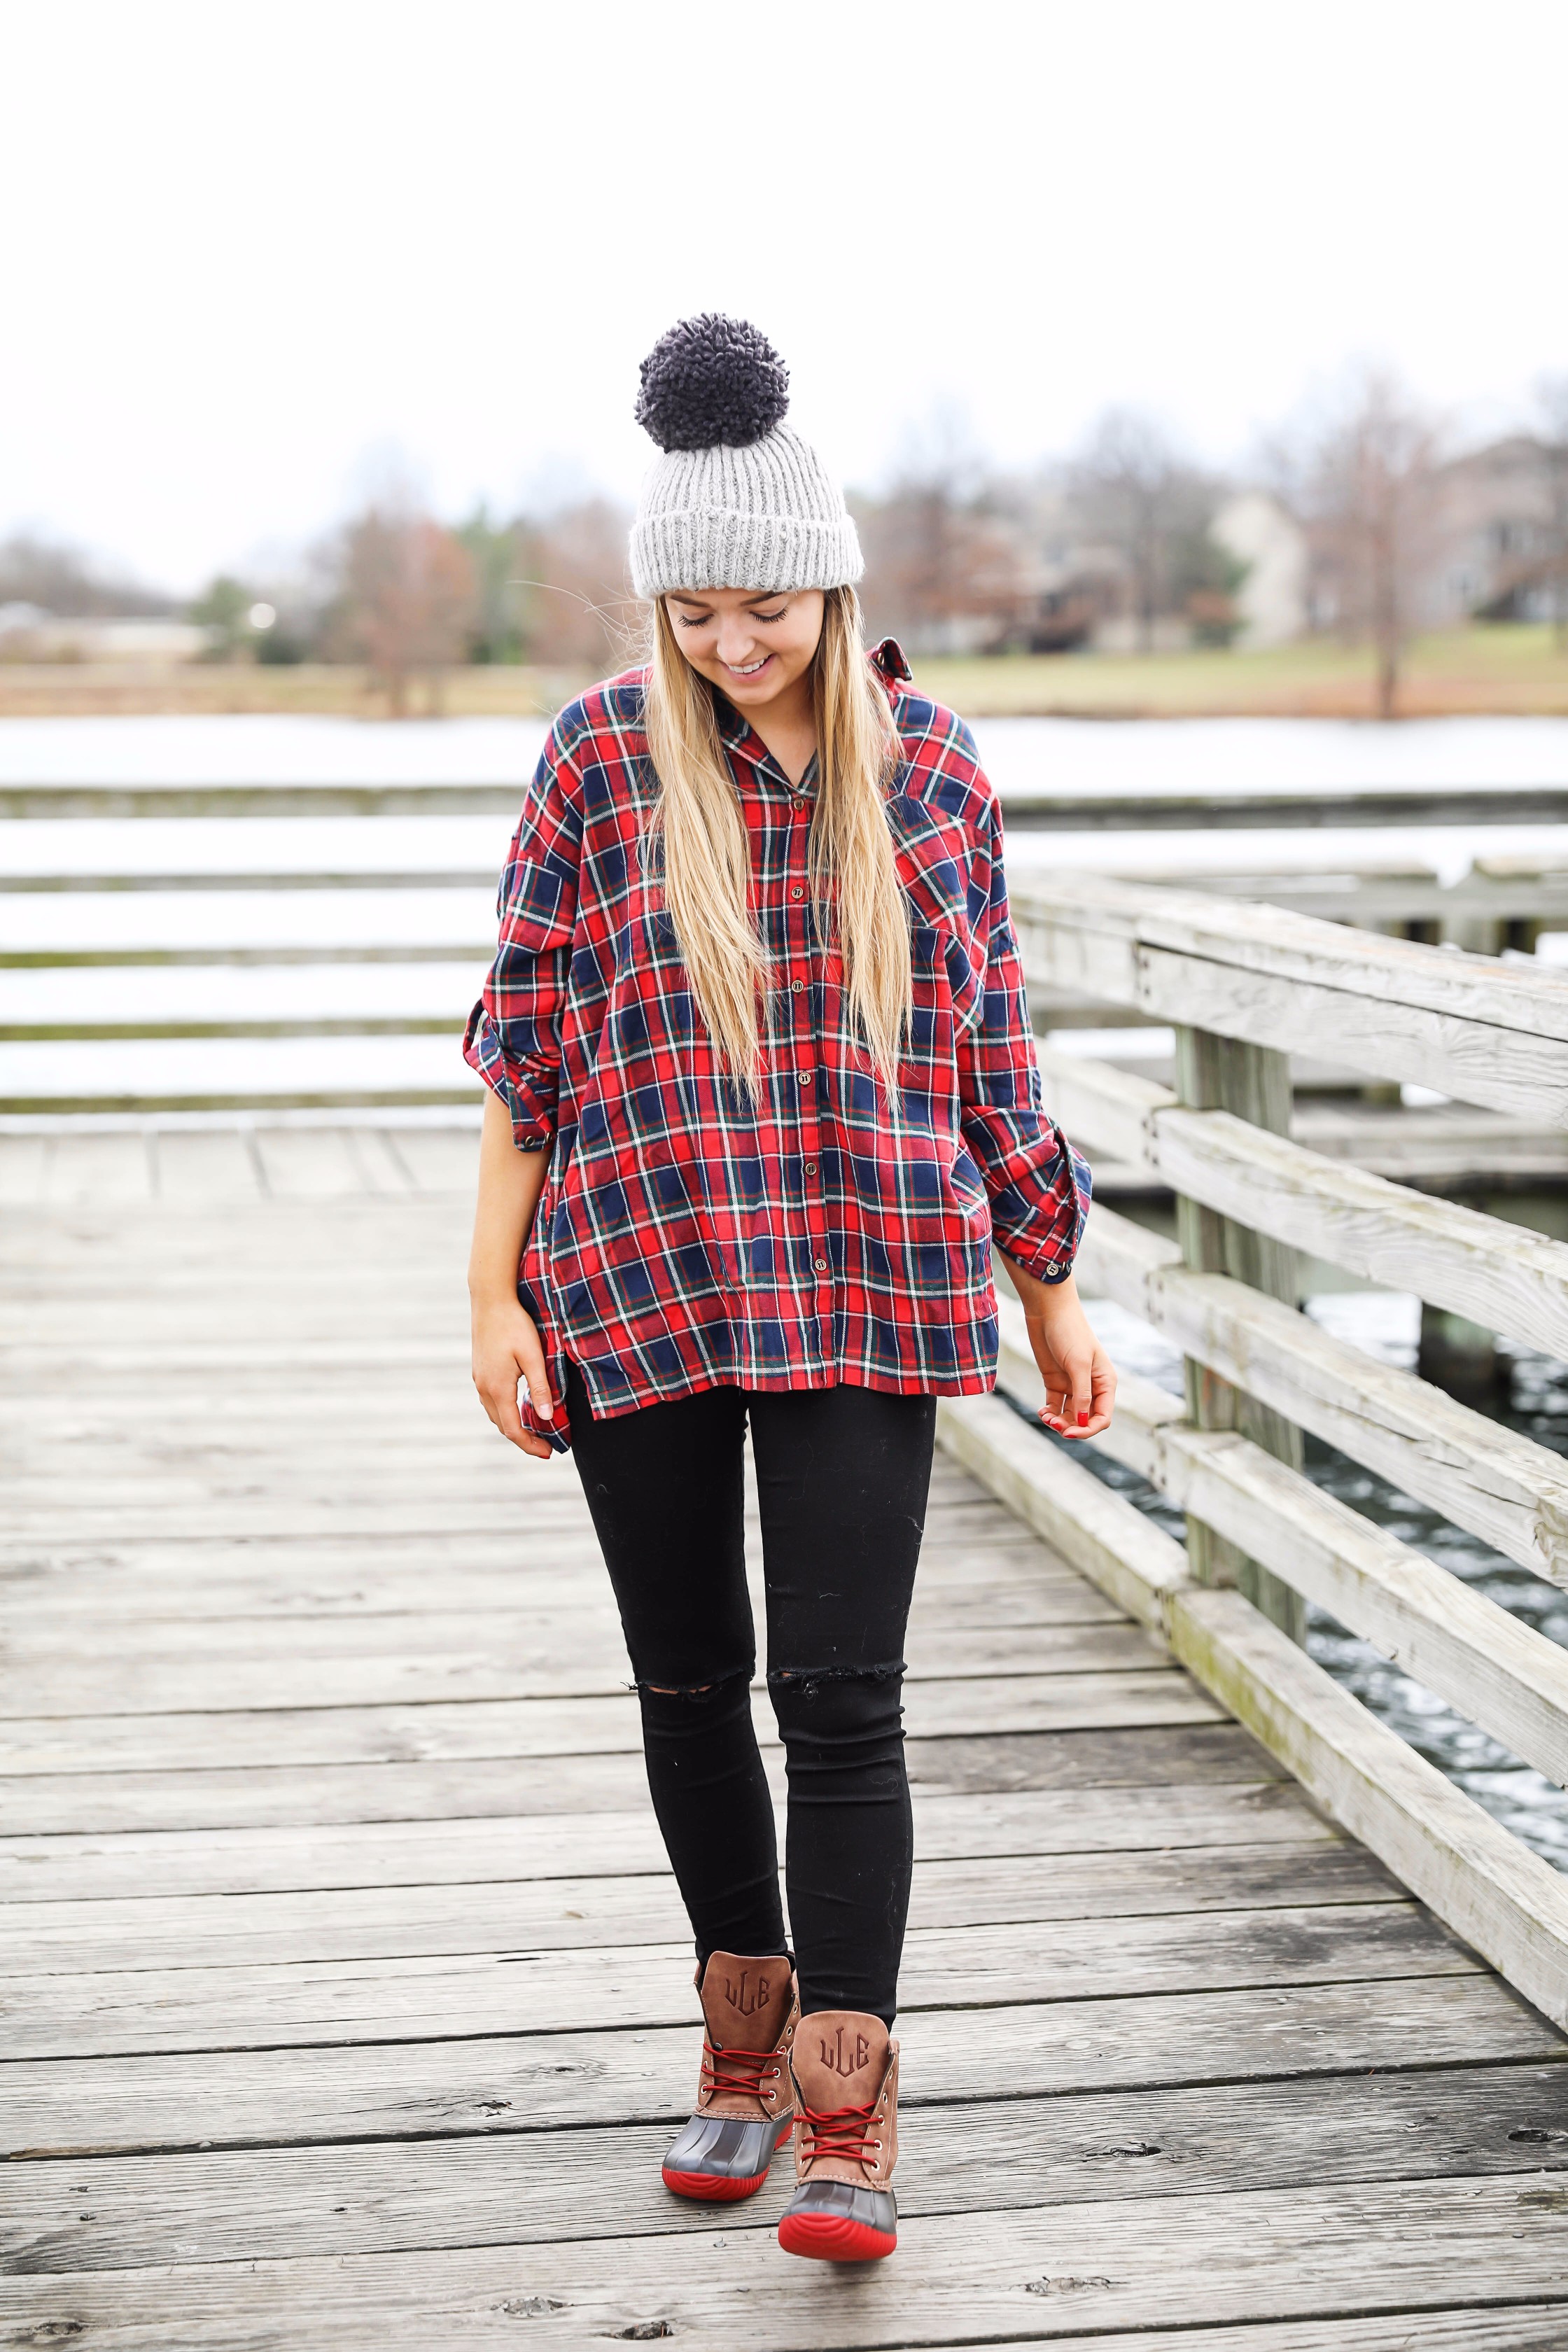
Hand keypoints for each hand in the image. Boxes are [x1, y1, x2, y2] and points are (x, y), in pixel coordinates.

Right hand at [471, 1293, 557, 1458]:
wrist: (490, 1300)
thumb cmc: (514, 1324)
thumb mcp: (533, 1355)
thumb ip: (540, 1387)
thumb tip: (547, 1418)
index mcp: (497, 1387)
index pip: (513, 1429)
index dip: (530, 1445)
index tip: (549, 1453)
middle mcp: (484, 1387)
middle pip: (502, 1425)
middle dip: (524, 1439)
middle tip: (546, 1446)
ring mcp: (479, 1379)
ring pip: (495, 1414)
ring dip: (514, 1426)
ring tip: (535, 1431)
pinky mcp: (480, 1371)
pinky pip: (492, 1401)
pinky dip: (506, 1412)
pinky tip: (519, 1408)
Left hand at [1015, 1274, 1115, 1440]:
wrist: (1048, 1311)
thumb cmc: (1069, 1332)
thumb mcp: (1078, 1363)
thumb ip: (1082, 1394)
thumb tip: (1083, 1421)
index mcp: (1105, 1382)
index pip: (1102, 1417)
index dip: (1088, 1429)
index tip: (1070, 1432)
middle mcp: (1091, 1386)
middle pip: (1085, 1419)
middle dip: (1072, 1427)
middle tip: (1054, 1424)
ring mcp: (1073, 1385)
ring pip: (1070, 1415)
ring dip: (1059, 1422)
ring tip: (1046, 1417)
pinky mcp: (1055, 1381)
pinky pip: (1056, 1406)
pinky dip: (1050, 1413)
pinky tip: (1042, 1412)